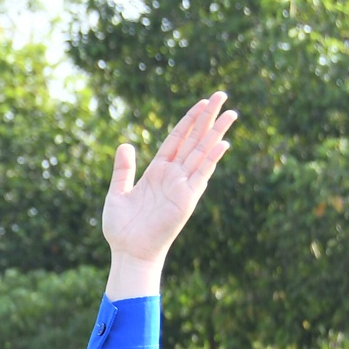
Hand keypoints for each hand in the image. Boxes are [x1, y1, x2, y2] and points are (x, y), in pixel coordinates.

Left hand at [103, 93, 235, 276]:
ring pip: (202, 153)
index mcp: (157, 171)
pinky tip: (222, 143)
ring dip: (216, 133)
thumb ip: (123, 170)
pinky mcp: (186, 200)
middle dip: (208, 118)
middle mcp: (173, 176)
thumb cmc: (122, 229)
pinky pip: (200, 176)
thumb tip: (126, 144)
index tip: (201, 102)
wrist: (128, 253)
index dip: (189, 120)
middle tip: (222, 95)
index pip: (177, 138)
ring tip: (231, 113)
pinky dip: (211, 160)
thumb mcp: (117, 193)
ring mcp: (181, 187)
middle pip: (194, 140)